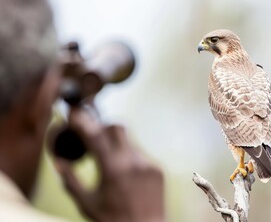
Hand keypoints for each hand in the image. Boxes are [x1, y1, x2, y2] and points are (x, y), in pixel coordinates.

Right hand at [55, 107, 164, 221]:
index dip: (83, 122)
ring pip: (130, 141)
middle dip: (104, 128)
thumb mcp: (87, 203)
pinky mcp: (158, 168)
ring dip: (118, 145)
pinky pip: (141, 154)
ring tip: (113, 164)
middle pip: (117, 127)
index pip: (95, 136)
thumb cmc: (113, 221)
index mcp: (112, 170)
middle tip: (97, 138)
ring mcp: (148, 163)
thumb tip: (59, 162)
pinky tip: (128, 175)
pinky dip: (130, 158)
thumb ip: (71, 181)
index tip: (76, 113)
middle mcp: (132, 162)